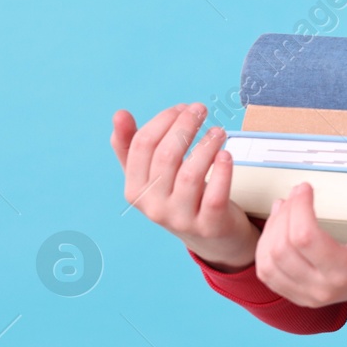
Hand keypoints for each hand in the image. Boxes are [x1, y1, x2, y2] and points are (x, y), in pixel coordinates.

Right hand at [111, 102, 258, 272]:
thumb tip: (119, 115)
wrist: (213, 238)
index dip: (163, 120)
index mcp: (135, 190)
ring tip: (218, 131)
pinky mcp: (209, 225)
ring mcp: (181, 219)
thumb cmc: (181, 197)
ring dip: (206, 145)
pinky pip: (214, 195)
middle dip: (185, 126)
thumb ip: (133, 147)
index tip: (182, 107)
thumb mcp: (153, 177)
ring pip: (190, 175)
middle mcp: (153, 206)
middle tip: (201, 109)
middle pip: (166, 156)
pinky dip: (222, 171)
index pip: (142, 145)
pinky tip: (226, 155)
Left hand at [254, 180, 346, 306]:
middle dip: (285, 214)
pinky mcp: (297, 295)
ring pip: (269, 263)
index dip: (299, 208)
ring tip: (284, 206)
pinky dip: (265, 248)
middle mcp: (323, 290)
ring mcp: (307, 296)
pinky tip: (277, 227)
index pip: (305, 239)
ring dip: (271, 230)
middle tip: (296, 194)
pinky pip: (267, 273)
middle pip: (282, 250)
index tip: (305, 188)